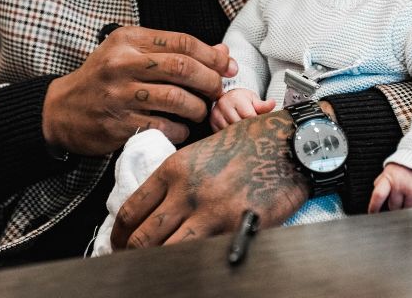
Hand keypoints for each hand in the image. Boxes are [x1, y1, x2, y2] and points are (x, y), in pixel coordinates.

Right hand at [41, 26, 236, 155]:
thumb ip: (175, 52)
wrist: (61, 110)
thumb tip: (223, 55)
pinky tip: (180, 127)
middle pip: (183, 68)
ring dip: (198, 108)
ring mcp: (119, 95)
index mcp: (128, 40)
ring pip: (177, 99)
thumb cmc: (104, 79)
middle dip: (210, 81)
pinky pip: (164, 127)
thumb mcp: (132, 54)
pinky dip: (181, 129)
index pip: (183, 42)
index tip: (227, 67)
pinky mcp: (119, 125)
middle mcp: (122, 64)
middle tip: (217, 91)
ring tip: (199, 111)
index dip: (212, 56)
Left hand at [110, 110, 307, 249]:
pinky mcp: (236, 228)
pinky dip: (193, 265)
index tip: (120, 241)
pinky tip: (190, 268)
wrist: (291, 144)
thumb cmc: (253, 141)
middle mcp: (188, 191)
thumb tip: (159, 206)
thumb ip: (180, 176)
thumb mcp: (205, 149)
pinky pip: (205, 256)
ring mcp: (212, 213)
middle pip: (143, 237)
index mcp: (176, 168)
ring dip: (158, 264)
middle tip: (130, 261)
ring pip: (168, 252)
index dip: (120, 233)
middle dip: (131, 254)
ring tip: (155, 270)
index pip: (132, 210)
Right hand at [209, 88, 275, 131]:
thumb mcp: (254, 99)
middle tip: (253, 132)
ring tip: (245, 133)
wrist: (228, 98)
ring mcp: (216, 114)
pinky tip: (236, 134)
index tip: (259, 126)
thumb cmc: (243, 100)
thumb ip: (263, 105)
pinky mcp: (212, 123)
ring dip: (239, 134)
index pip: (248, 115)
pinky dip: (231, 136)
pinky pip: (223, 134)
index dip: (255, 122)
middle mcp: (223, 105)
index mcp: (236, 97)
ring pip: (230, 131)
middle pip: (239, 124)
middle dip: (248, 129)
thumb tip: (273, 103)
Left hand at [367, 163, 411, 212]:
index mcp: (388, 178)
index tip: (372, 214)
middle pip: (393, 207)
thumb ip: (381, 184)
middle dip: (395, 206)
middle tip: (399, 199)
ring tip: (410, 197)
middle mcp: (400, 184)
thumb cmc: (404, 166)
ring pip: (407, 210)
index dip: (374, 207)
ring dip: (407, 207)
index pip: (378, 196)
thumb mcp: (388, 171)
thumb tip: (374, 199)